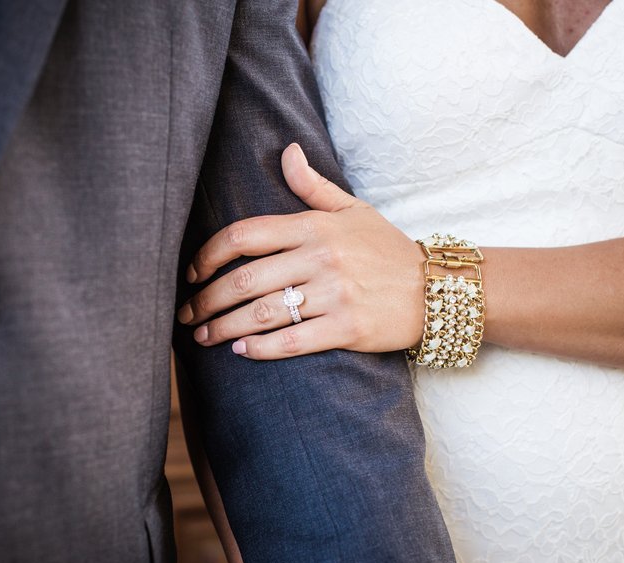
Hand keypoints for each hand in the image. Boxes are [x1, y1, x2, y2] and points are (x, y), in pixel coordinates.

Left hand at [177, 143, 426, 359]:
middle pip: (245, 279)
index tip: (191, 274)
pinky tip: (241, 351)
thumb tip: (286, 150)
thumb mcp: (353, 209)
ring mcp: (335, 294)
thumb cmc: (387, 249)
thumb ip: (312, 185)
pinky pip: (293, 341)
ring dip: (224, 329)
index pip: (245, 235)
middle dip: (207, 301)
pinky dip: (261, 348)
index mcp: (314, 227)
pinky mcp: (348, 328)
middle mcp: (320, 257)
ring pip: (263, 313)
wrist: (436, 288)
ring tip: (204, 338)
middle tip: (187, 315)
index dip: (207, 256)